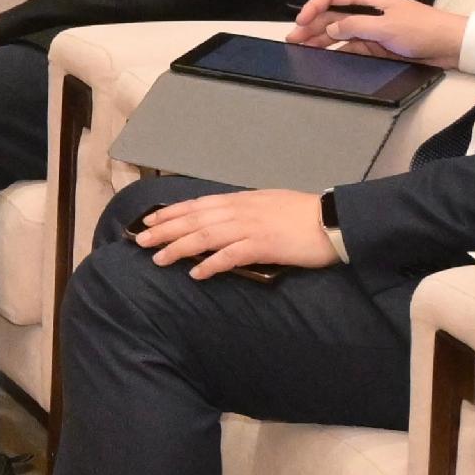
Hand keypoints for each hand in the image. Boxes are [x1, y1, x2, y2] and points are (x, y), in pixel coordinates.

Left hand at [136, 185, 338, 278]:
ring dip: (179, 248)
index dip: (170, 213)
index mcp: (238, 200)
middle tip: (141, 241)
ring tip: (159, 259)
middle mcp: (238, 211)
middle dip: (164, 230)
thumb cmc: (301, 213)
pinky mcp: (263, 246)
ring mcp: (249, 228)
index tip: (149, 221)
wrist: (333, 219)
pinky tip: (196, 273)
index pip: (195, 205)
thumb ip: (241, 210)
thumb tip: (221, 217)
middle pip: (193, 220)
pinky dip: (211, 264)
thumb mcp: (265, 204)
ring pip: (204, 236)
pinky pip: (231, 255)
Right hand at [297, 0, 464, 64]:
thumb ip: (355, 26)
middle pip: (332, 16)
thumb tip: (330, 30)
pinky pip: (353, 49)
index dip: (313, 6)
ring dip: (322, 41)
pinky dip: (339, 53)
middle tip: (293, 41)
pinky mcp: (379, 47)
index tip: (301, 22)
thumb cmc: (421, 29)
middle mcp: (367, 13)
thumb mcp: (386, 26)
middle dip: (312, 26)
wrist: (452, 46)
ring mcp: (372, 31)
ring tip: (303, 51)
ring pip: (340, 34)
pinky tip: (328, 60)